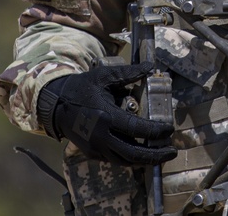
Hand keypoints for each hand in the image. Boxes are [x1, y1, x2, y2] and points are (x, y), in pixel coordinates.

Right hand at [40, 62, 176, 165]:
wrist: (55, 106)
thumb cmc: (81, 88)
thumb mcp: (103, 77)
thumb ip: (128, 74)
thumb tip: (150, 67)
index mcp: (106, 116)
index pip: (137, 128)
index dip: (156, 131)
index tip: (170, 129)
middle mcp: (101, 136)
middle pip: (134, 153)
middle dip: (156, 155)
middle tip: (172, 151)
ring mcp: (96, 148)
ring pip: (126, 161)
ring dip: (146, 160)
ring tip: (162, 155)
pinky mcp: (93, 154)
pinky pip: (116, 160)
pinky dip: (131, 159)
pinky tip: (143, 154)